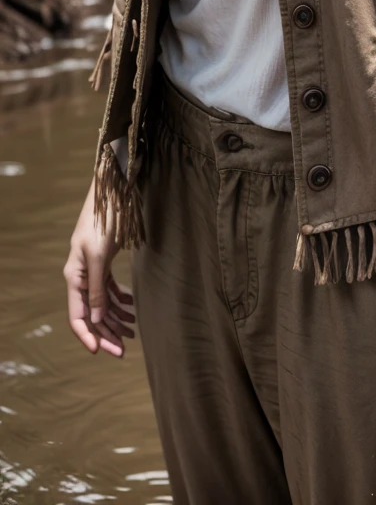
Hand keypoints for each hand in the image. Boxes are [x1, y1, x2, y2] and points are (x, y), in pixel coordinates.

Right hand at [63, 180, 134, 357]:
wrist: (113, 191)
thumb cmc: (105, 219)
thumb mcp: (99, 254)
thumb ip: (96, 287)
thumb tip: (96, 318)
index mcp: (74, 276)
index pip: (77, 316)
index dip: (87, 336)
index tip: (99, 352)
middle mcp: (81, 276)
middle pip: (91, 314)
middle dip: (106, 333)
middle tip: (123, 351)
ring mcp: (93, 270)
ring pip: (102, 304)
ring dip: (116, 319)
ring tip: (133, 333)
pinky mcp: (104, 263)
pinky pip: (110, 289)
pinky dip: (121, 301)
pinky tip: (133, 308)